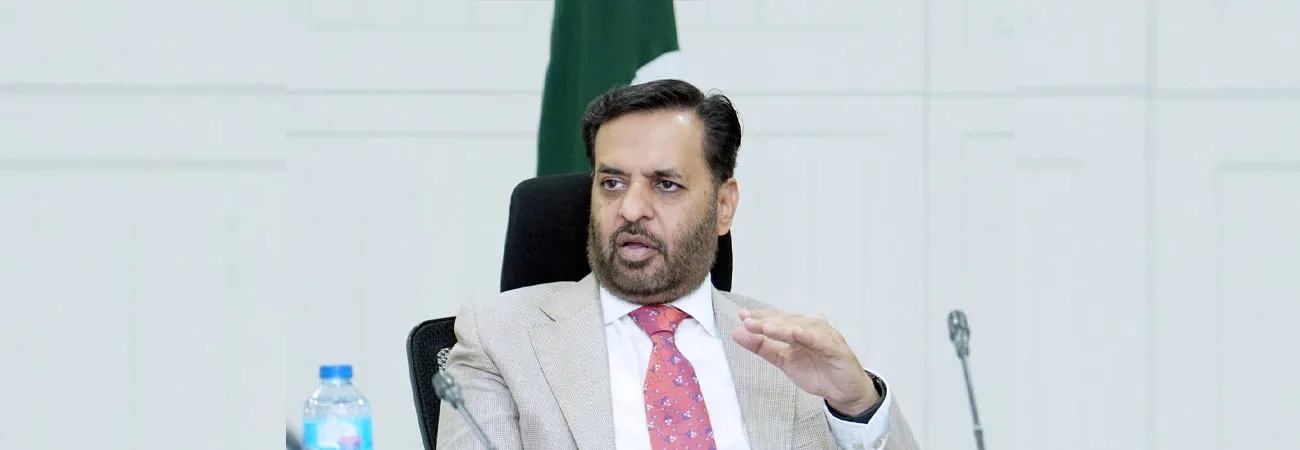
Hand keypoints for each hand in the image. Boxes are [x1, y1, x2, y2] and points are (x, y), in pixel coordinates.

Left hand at [730, 308, 878, 415]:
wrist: (842, 391)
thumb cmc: (817, 372)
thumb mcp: (783, 361)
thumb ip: (761, 347)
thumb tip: (738, 333)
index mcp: (796, 329)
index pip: (775, 320)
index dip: (759, 317)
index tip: (742, 316)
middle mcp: (810, 328)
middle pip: (786, 322)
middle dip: (767, 322)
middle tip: (749, 323)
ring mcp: (823, 336)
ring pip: (802, 328)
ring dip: (784, 327)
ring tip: (767, 327)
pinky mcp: (836, 348)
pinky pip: (822, 341)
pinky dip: (810, 336)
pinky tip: (798, 333)